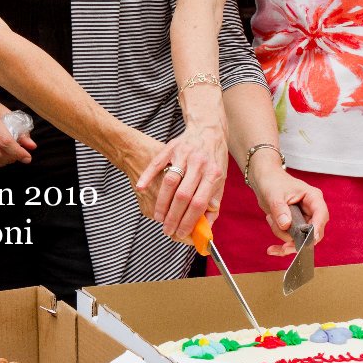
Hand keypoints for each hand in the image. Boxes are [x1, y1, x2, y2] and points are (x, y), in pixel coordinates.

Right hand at [135, 122, 226, 242]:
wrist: (208, 129)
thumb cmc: (214, 159)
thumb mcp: (220, 180)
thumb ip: (213, 203)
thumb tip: (206, 228)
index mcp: (213, 174)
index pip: (199, 203)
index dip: (189, 221)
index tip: (181, 233)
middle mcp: (199, 164)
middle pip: (183, 196)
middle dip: (173, 217)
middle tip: (167, 230)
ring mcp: (184, 154)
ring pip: (169, 182)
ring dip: (162, 202)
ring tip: (159, 217)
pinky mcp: (171, 147)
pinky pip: (157, 163)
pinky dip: (148, 176)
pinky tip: (141, 188)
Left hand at [248, 167, 328, 255]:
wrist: (263, 180)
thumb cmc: (272, 181)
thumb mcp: (274, 194)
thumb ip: (280, 209)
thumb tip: (286, 225)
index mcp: (313, 197)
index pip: (321, 214)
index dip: (317, 229)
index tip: (309, 240)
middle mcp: (312, 211)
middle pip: (313, 232)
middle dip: (297, 240)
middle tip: (284, 247)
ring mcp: (304, 220)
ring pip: (300, 239)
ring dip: (282, 234)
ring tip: (270, 217)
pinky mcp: (295, 227)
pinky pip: (292, 241)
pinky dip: (281, 246)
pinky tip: (271, 250)